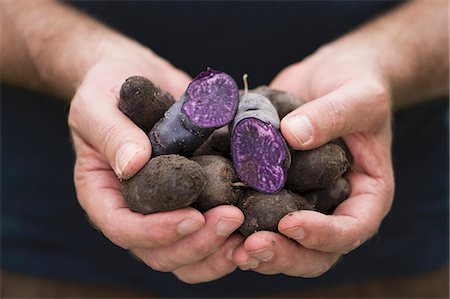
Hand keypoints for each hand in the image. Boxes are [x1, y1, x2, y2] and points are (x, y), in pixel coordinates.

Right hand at [68, 46, 243, 282]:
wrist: (139, 78)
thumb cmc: (109, 88)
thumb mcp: (98, 103)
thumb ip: (111, 133)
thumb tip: (132, 164)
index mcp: (104, 195)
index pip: (124, 229)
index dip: (156, 232)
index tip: (192, 217)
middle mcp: (136, 211)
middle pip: (162, 253)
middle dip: (198, 243)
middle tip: (232, 218)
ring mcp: (167, 209)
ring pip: (190, 254)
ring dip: (220, 250)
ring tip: (249, 229)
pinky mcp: (195, 199)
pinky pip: (212, 230)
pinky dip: (234, 235)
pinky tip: (260, 220)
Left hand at [231, 42, 394, 276]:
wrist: (329, 78)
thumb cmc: (357, 85)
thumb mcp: (359, 95)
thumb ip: (333, 115)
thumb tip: (292, 135)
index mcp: (365, 195)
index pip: (351, 230)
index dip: (322, 235)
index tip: (290, 222)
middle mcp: (331, 208)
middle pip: (313, 253)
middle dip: (282, 254)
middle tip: (251, 247)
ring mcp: (301, 202)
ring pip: (282, 243)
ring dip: (256, 250)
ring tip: (227, 245)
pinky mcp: (273, 189)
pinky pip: (257, 215)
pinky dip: (236, 224)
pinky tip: (212, 220)